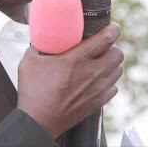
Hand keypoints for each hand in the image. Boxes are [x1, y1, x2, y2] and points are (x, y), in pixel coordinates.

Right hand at [17, 22, 123, 138]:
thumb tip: (40, 38)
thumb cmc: (33, 90)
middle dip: (113, 46)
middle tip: (103, 45)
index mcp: (76, 59)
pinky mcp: (97, 103)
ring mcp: (96, 89)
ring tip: (101, 61)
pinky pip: (114, 87)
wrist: (38, 121)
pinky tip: (98, 79)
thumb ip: (37, 46)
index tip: (112, 26)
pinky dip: (109, 81)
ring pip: (118, 70)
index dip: (113, 29)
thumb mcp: (29, 61)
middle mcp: (91, 73)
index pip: (105, 39)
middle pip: (118, 54)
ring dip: (112, 63)